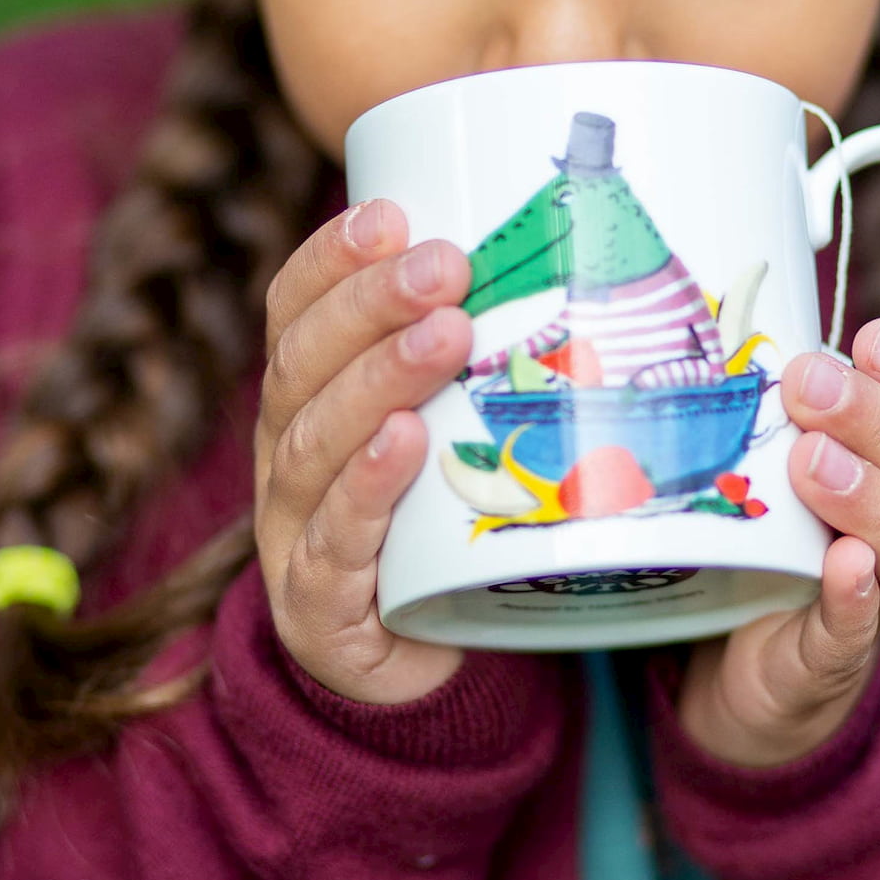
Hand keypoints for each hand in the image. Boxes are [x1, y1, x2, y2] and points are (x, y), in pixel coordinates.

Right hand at [255, 199, 471, 703]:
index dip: (333, 259)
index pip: (295, 311)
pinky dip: (365, 489)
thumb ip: (495, 352)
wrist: (430, 667)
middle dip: (370, 304)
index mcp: (307, 401)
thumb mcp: (465, 428)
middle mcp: (284, 457)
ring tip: (445, 336)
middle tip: (447, 265)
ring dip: (378, 380)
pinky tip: (403, 445)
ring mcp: (293, 535)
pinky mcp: (319, 611)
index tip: (391, 212)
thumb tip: (595, 249)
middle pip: (302, 365)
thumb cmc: (455, 526)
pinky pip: (331, 544)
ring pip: (313, 444)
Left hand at [676, 319, 879, 766]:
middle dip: (876, 419)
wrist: (730, 656)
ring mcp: (875, 596)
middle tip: (810, 384)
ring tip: (813, 463)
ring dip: (870, 498)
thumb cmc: (753, 529)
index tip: (873, 338)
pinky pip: (856, 630)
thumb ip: (760, 393)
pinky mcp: (828, 656)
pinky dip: (855, 598)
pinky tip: (843, 564)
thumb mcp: (758, 450)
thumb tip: (704, 310)